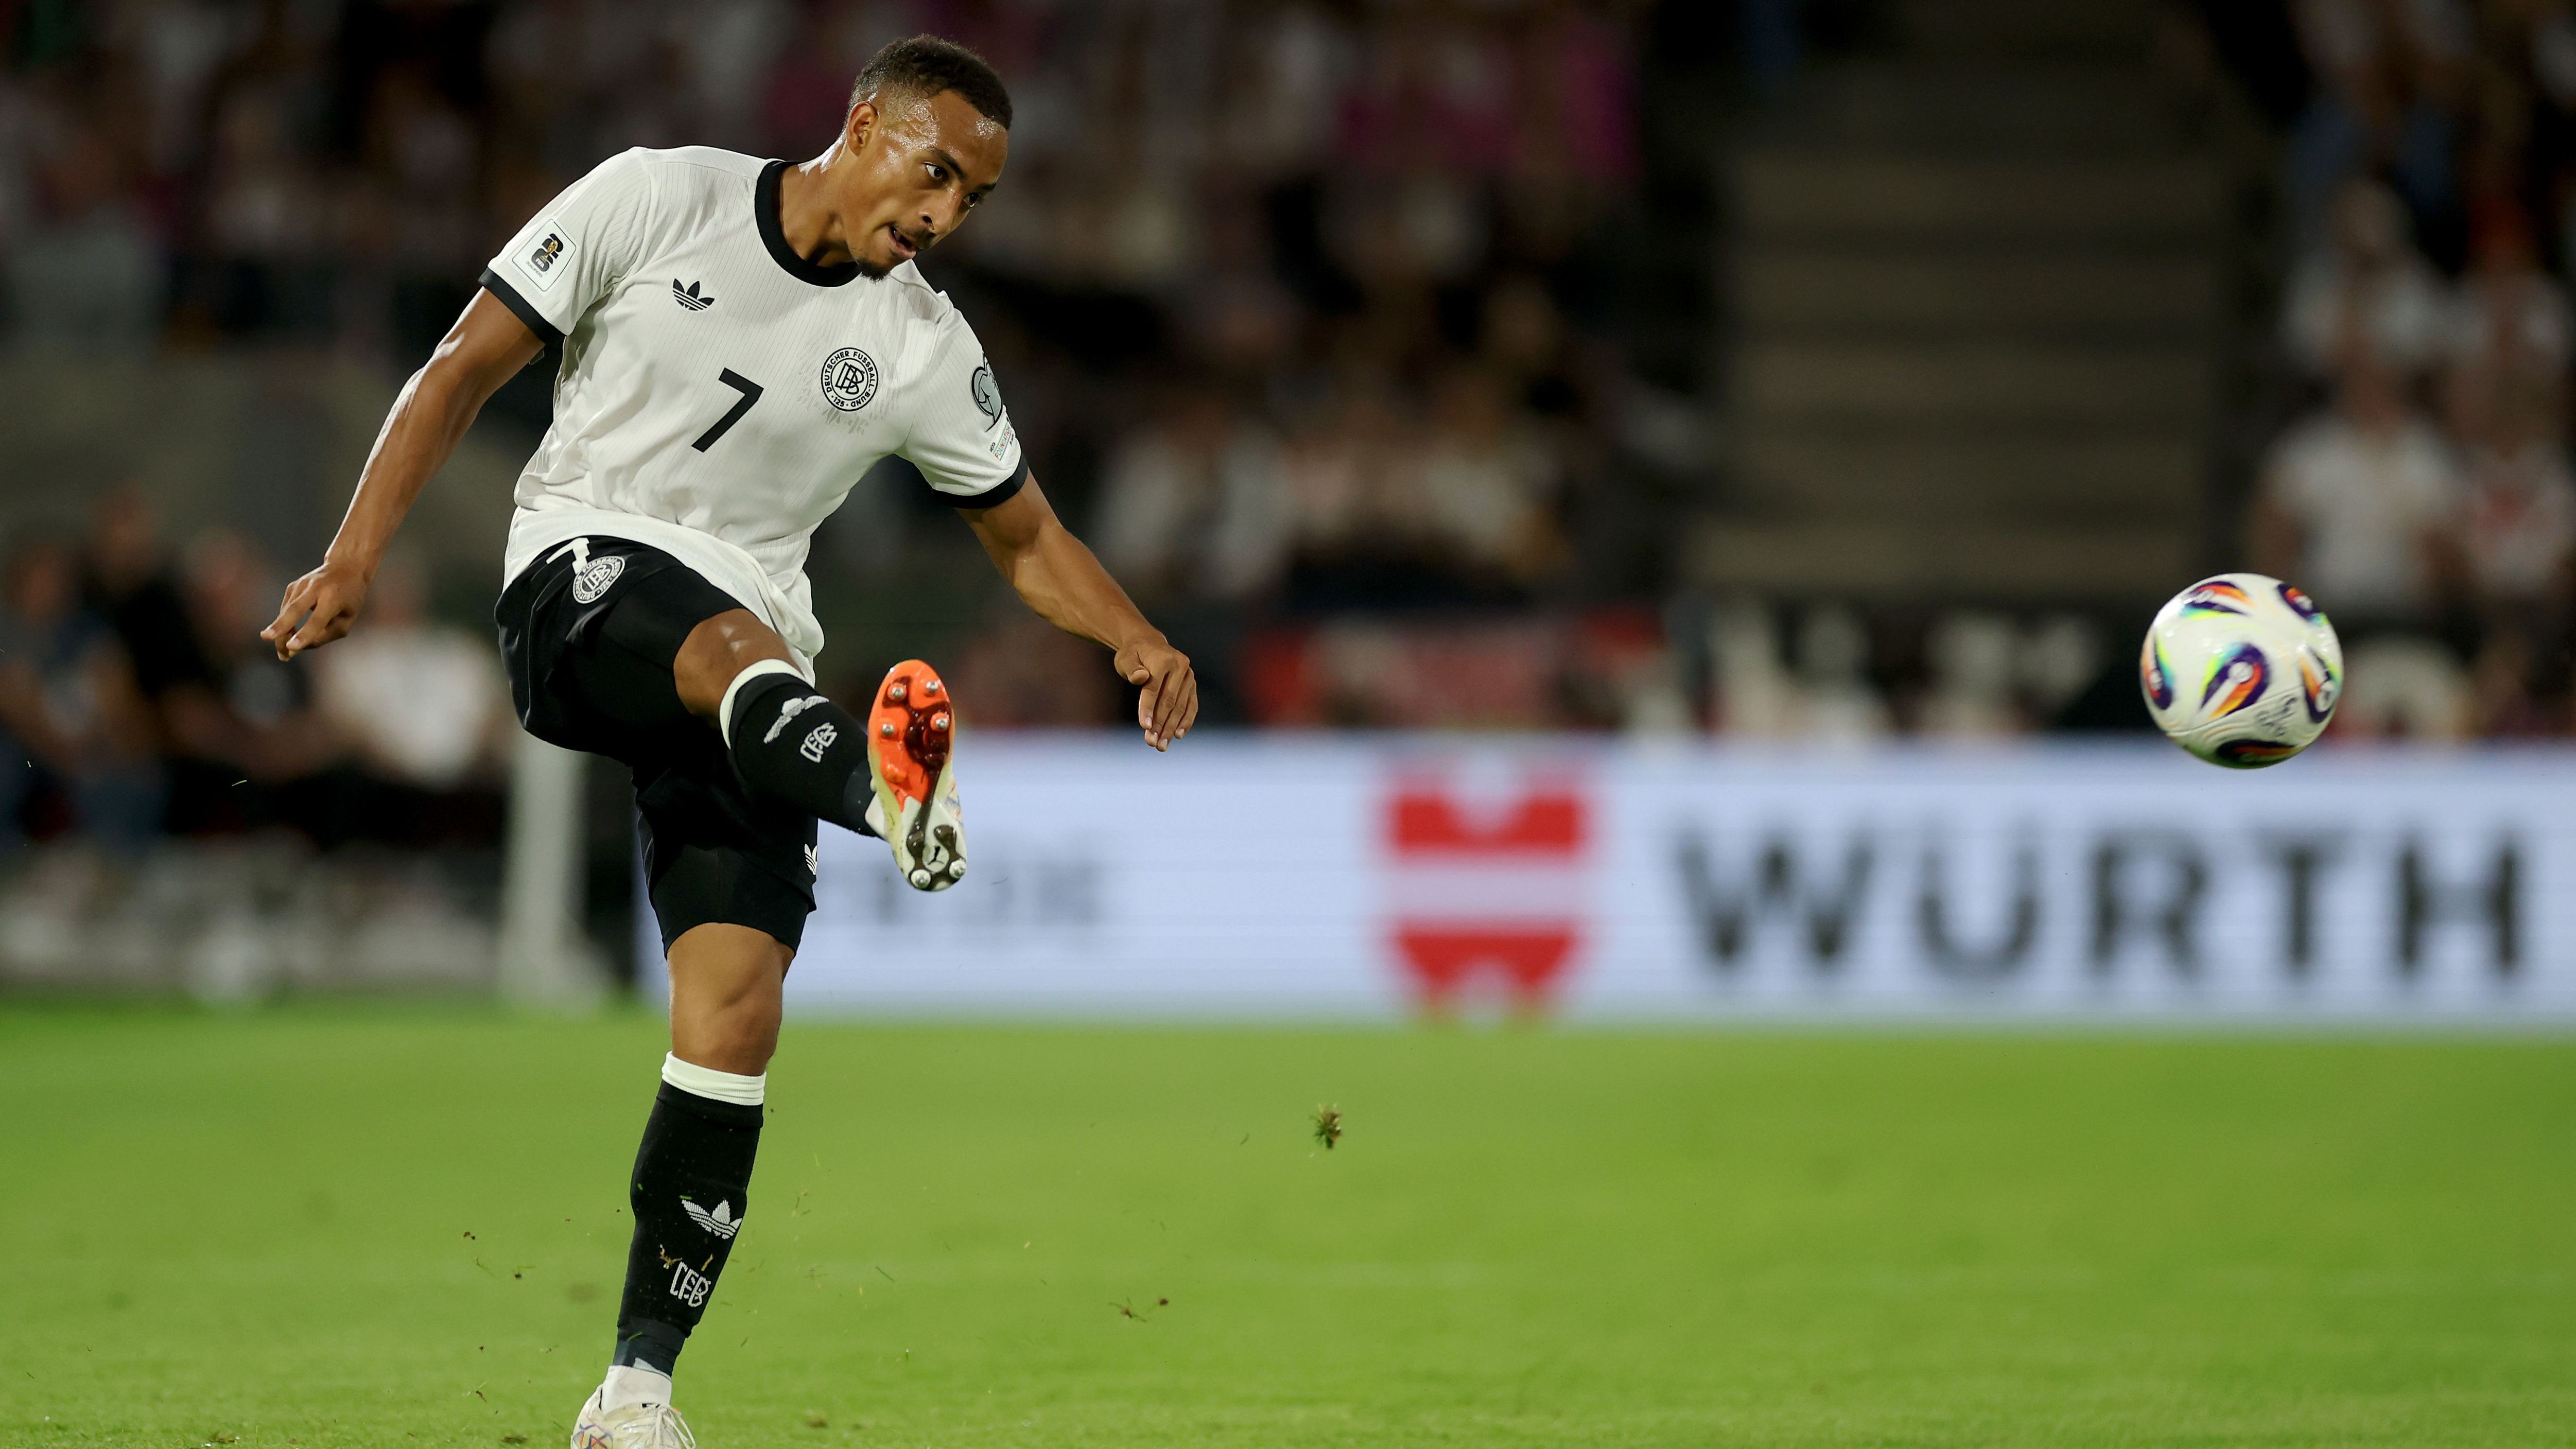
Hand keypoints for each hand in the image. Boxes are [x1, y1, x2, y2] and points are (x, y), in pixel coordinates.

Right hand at [261, 559, 371, 660]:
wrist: (345, 567)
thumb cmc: (350, 598)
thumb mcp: (348, 617)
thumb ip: (328, 634)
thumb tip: (300, 647)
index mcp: (333, 597)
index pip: (317, 619)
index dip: (304, 634)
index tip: (292, 647)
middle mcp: (315, 588)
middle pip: (294, 609)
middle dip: (280, 625)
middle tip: (266, 637)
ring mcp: (301, 585)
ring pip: (286, 612)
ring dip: (281, 634)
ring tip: (283, 655)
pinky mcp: (292, 586)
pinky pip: (287, 609)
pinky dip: (286, 624)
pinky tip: (290, 635)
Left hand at [1113, 636, 1196, 750]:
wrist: (1148, 644)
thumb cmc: (1133, 654)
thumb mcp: (1125, 658)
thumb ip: (1131, 669)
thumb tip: (1140, 677)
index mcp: (1164, 659)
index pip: (1154, 689)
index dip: (1148, 708)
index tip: (1144, 727)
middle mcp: (1180, 666)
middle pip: (1169, 701)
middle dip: (1160, 724)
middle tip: (1151, 743)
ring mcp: (1189, 676)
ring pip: (1181, 706)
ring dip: (1171, 728)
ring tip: (1161, 745)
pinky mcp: (1192, 684)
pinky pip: (1191, 705)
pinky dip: (1185, 721)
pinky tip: (1177, 735)